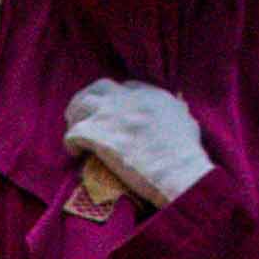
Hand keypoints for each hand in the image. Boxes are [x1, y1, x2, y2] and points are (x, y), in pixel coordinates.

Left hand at [59, 78, 214, 208]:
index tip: (113, 114)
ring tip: (76, 133)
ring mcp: (111, 114)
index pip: (126, 87)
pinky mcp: (97, 134)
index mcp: (151, 94)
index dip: (116, 100)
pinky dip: (72, 142)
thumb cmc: (186, 153)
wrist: (178, 171)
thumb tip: (179, 105)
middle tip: (84, 118)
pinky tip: (76, 153)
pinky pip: (73, 133)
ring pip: (80, 104)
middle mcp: (128, 98)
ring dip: (75, 118)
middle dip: (89, 100)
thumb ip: (177, 110)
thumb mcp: (187, 121)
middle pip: (99, 88)